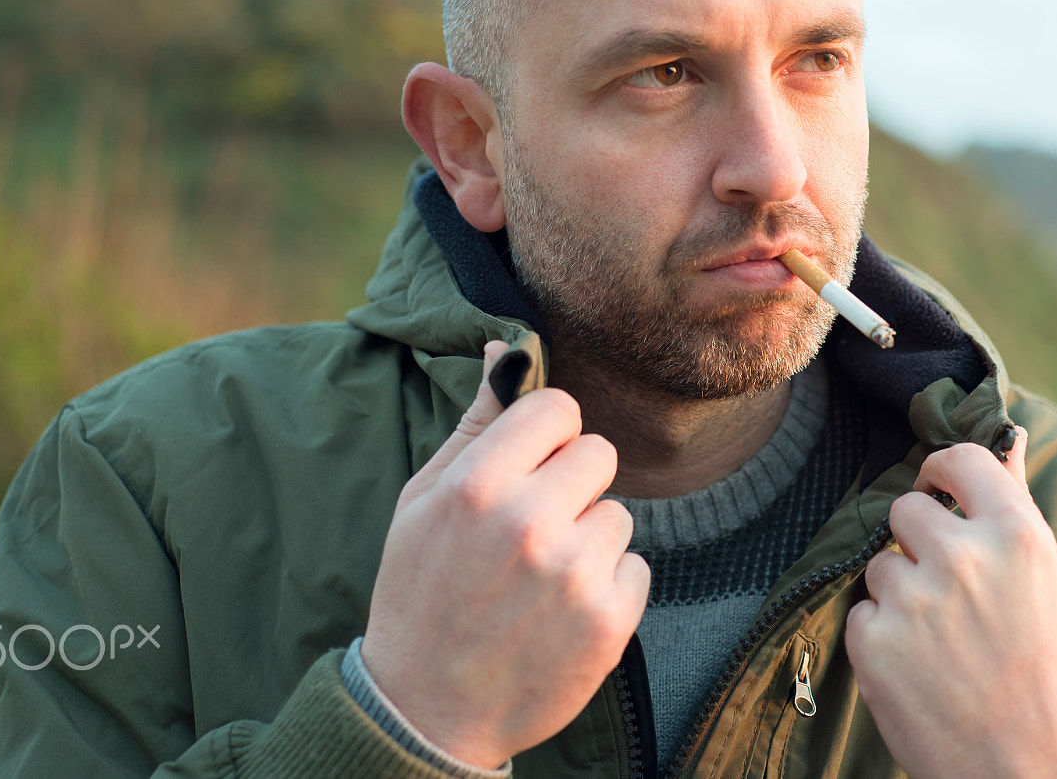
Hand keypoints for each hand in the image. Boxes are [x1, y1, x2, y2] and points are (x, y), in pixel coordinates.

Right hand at [362, 341, 649, 767]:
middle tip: (533, 526)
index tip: (531, 461)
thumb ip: (477, 424)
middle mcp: (528, 524)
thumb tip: (507, 346)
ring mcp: (574, 575)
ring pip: (618, 515)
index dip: (548, 433)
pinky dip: (607, 588)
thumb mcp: (424, 502)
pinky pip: (636, 567)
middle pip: (599, 453)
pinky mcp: (609, 623)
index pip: (559, 407)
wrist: (427, 711)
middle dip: (572, 483)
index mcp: (477, 485)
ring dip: (588, 540)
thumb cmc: (420, 593)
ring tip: (538, 580)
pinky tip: (560, 614)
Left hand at [844, 429, 1056, 778]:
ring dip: (901, 595)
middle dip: (920, 542)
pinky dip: (881, 640)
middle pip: (906, 510)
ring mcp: (913, 602)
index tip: (937, 486)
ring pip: (881, 566)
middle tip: (949, 591)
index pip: (961, 460)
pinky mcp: (873, 644)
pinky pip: (861, 615)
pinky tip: (921, 674)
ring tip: (943, 647)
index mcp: (1019, 539)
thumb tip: (1012, 437)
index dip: (942, 470)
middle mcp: (962, 559)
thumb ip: (1019, 511)